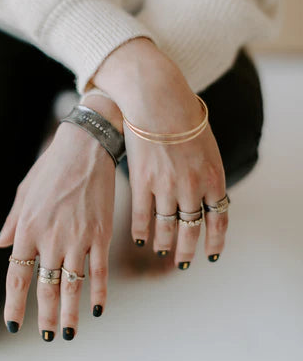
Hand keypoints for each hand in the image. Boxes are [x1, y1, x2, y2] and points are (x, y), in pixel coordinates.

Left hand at [0, 94, 120, 339]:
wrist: (86, 147)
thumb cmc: (52, 166)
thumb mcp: (25, 191)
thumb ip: (13, 222)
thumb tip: (0, 245)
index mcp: (28, 227)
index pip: (17, 276)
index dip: (15, 303)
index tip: (14, 323)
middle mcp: (50, 238)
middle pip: (45, 287)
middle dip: (45, 317)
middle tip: (48, 337)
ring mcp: (77, 237)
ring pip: (72, 286)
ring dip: (70, 313)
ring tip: (69, 333)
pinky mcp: (100, 233)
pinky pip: (99, 271)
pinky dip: (98, 294)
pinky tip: (98, 310)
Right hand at [93, 38, 227, 266]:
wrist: (158, 98)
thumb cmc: (184, 117)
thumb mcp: (208, 146)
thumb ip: (209, 174)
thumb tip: (207, 198)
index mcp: (214, 177)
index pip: (219, 219)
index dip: (215, 241)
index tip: (211, 255)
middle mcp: (192, 187)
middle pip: (192, 229)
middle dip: (188, 251)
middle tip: (184, 263)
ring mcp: (166, 186)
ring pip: (166, 227)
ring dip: (165, 244)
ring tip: (162, 251)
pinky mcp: (142, 181)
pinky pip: (142, 216)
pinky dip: (141, 232)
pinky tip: (141, 239)